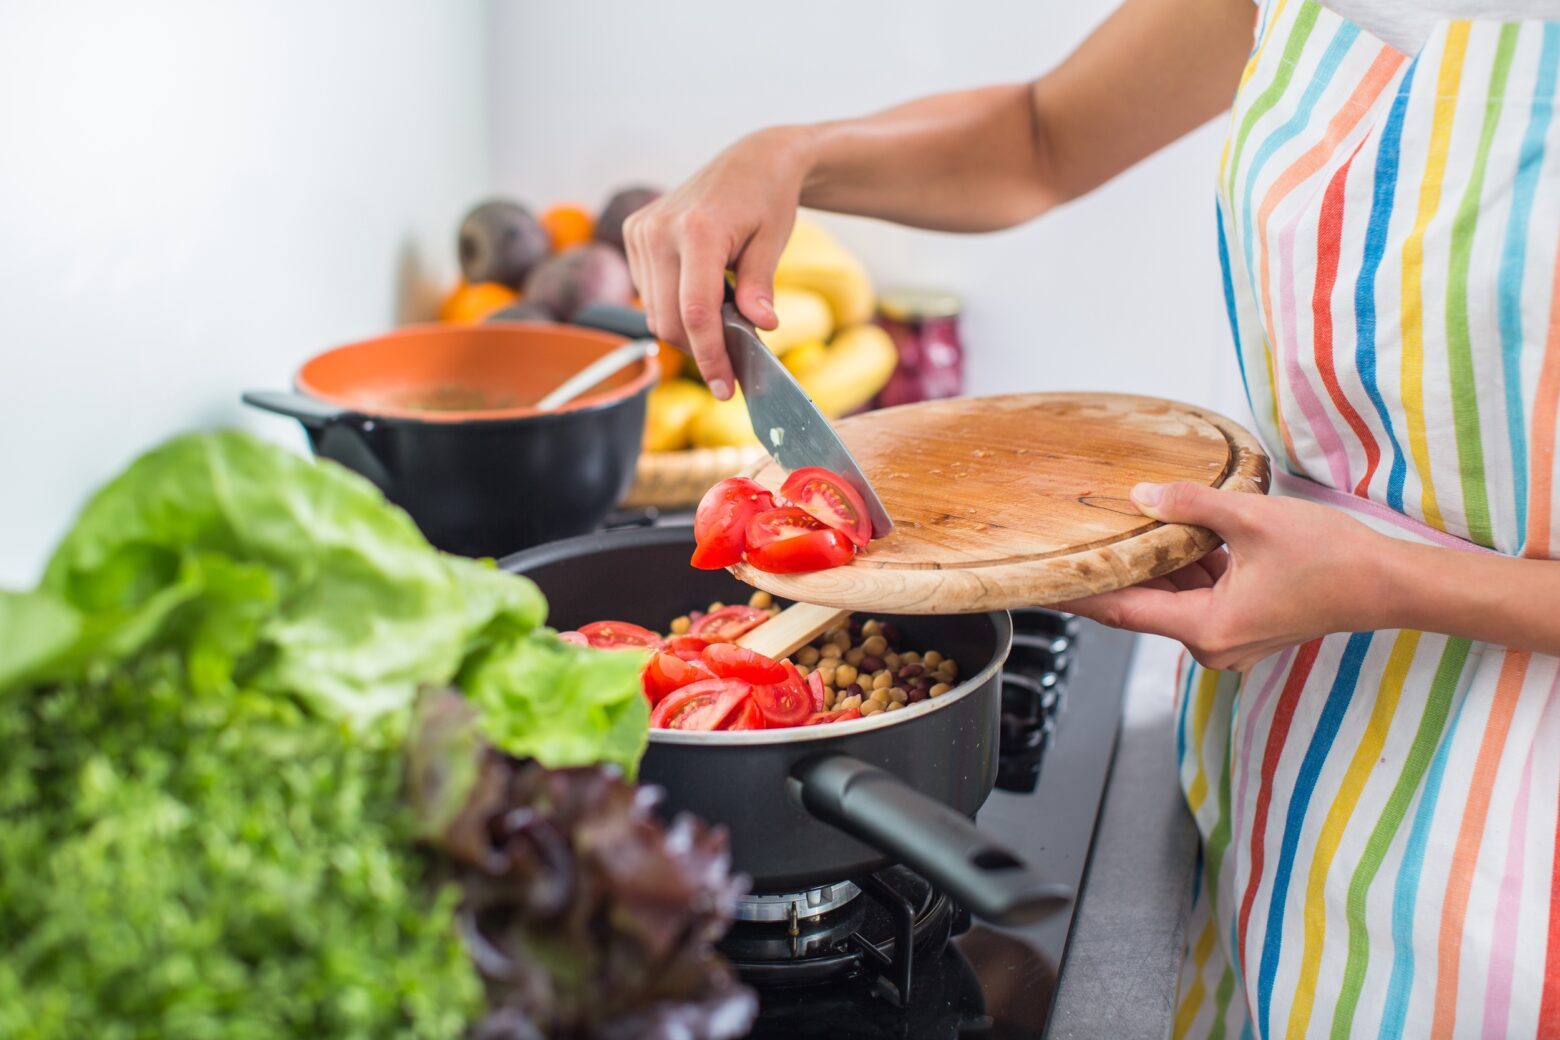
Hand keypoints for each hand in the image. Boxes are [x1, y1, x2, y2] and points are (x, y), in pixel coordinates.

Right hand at [622, 127, 813, 399]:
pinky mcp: (634, 233)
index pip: (696, 312)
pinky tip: (700, 295)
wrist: (751, 159)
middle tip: (731, 365)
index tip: (725, 387)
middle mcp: (660, 229)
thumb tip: (761, 327)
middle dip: (699, 350)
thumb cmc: (768, 200)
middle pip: (670, 320)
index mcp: (699, 230)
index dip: (710, 356)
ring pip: (655, 313)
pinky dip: (673, 308)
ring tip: (722, 321)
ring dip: (686, 331)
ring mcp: (642, 230)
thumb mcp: (774, 242)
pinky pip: (648, 293)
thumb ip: (760, 287)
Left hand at [1054, 482, 1395, 670]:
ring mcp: (1229, 640)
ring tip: (1123, 525)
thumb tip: (1142, 495)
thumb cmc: (1331, 556)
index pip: (1119, 611)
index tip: (1037, 584)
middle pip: (1144, 604)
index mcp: (1205, 628)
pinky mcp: (1245, 626)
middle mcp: (1212, 645)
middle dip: (1116, 569)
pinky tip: (1176, 535)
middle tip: (1075, 538)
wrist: (1389, 584)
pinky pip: (1200, 597)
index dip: (1074, 596)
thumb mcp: (1252, 518)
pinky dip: (1187, 570)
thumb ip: (1191, 505)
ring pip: (1174, 598)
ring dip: (1156, 565)